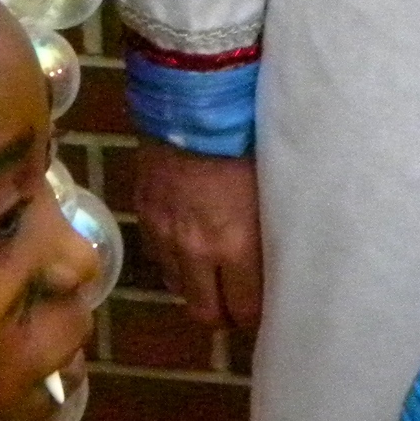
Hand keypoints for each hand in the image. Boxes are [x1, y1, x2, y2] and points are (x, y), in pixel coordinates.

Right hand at [133, 139, 262, 332]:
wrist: (194, 103)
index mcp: (235, 246)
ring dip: (196, 285)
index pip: (244, 310)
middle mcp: (196, 250)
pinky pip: (157, 255)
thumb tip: (275, 266)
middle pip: (205, 312)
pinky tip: (186, 245)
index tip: (266, 313)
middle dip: (224, 315)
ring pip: (178, 286)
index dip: (256, 318)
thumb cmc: (247, 143)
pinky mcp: (144, 213)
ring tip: (213, 273)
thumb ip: (266, 237)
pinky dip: (173, 258)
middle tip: (238, 304)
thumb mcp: (269, 194)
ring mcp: (164, 234)